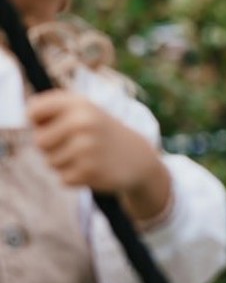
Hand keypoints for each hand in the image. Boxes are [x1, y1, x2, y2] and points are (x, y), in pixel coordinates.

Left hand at [26, 89, 170, 222]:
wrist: (139, 157)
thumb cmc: (101, 132)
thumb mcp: (84, 110)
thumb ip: (52, 108)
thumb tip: (29, 114)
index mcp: (79, 103)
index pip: (33, 110)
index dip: (39, 121)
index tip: (53, 124)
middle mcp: (83, 122)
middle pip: (39, 141)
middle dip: (51, 147)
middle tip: (75, 144)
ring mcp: (87, 147)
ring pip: (50, 162)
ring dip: (65, 163)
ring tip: (88, 156)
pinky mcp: (90, 171)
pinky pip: (63, 179)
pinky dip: (75, 178)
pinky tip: (93, 168)